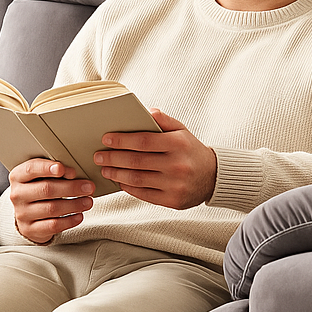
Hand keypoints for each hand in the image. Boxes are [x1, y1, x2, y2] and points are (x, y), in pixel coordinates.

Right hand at [9, 159, 94, 243]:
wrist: (27, 214)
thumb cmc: (38, 189)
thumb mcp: (40, 177)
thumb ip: (54, 172)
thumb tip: (73, 173)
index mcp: (18, 176)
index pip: (31, 169)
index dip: (48, 168)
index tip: (66, 169)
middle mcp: (18, 194)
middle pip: (46, 189)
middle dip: (71, 188)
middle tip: (89, 187)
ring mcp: (22, 213)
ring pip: (52, 208)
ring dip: (74, 205)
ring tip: (88, 202)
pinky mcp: (31, 229)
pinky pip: (53, 225)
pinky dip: (69, 221)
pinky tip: (79, 216)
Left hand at [93, 109, 217, 208]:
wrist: (213, 177)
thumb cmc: (191, 151)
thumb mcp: (182, 130)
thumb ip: (164, 120)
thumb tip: (145, 111)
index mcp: (179, 144)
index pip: (143, 141)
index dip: (122, 140)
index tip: (106, 139)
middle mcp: (177, 165)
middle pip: (136, 161)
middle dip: (113, 158)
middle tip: (98, 156)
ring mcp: (175, 185)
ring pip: (137, 179)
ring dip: (117, 174)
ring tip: (105, 169)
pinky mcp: (172, 201)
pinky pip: (144, 194)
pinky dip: (128, 187)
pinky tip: (120, 180)